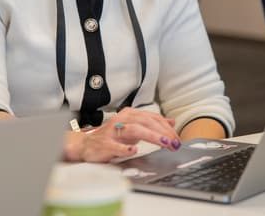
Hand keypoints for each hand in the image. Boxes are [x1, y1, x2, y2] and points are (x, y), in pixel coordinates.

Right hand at [64, 107, 180, 162]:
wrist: (87, 145)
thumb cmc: (112, 137)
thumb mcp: (134, 128)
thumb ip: (151, 124)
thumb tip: (171, 122)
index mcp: (130, 114)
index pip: (153, 118)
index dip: (167, 128)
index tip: (177, 138)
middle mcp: (122, 120)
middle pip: (146, 122)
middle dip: (163, 132)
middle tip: (174, 143)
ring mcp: (113, 132)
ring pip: (134, 130)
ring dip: (151, 136)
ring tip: (164, 143)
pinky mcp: (105, 144)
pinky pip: (116, 146)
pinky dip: (125, 148)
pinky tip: (134, 150)